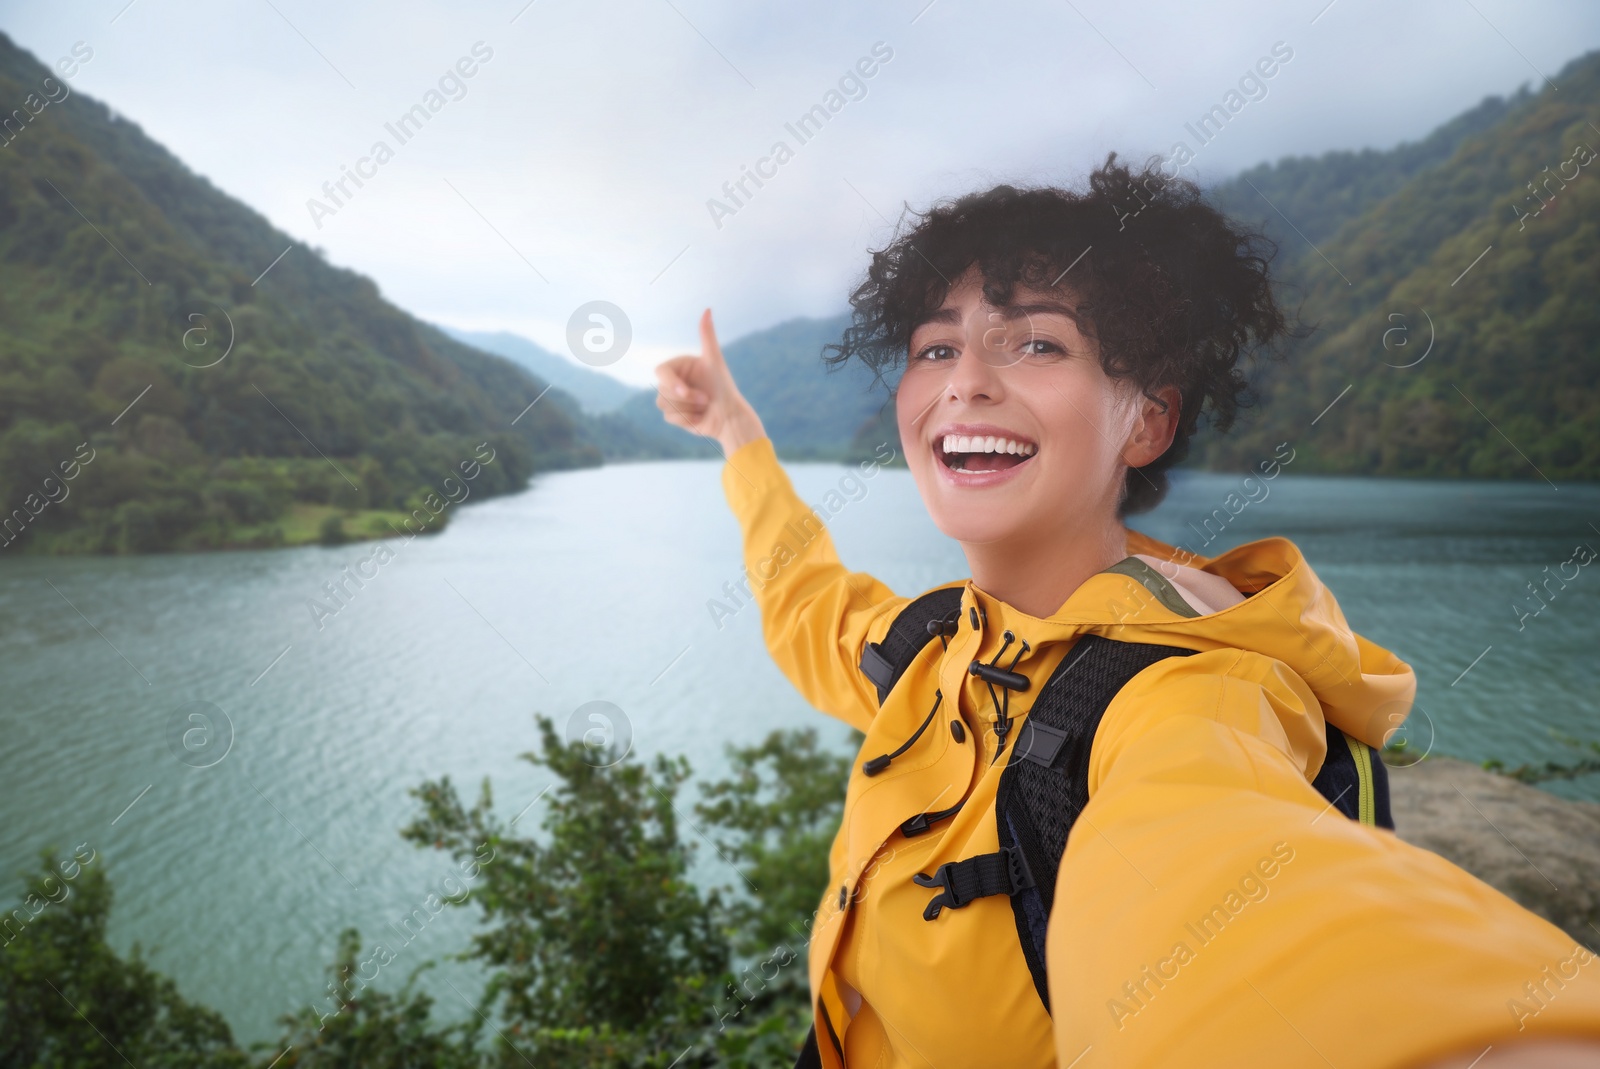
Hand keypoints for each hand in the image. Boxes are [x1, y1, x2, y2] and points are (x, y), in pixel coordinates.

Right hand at [654, 308, 765, 455]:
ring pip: (664, 405)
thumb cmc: (724, 387)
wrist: (730, 416)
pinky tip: (700, 418)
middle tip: (706, 399)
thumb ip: (707, 335)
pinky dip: (687, 420)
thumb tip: (708, 309)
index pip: (660, 372)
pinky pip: (669, 418)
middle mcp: (672, 382)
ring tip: (704, 407)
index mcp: (678, 367)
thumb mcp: (714, 360)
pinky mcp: (674, 416)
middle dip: (687, 399)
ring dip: (688, 409)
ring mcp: (671, 399)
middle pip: (662, 391)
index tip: (686, 391)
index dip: (671, 383)